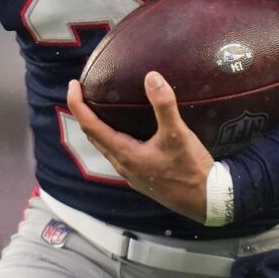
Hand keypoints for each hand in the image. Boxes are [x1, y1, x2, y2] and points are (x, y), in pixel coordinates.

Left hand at [66, 72, 215, 222]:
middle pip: (93, 136)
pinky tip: (126, 130)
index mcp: (124, 153)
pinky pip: (119, 153)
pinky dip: (113, 137)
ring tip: (101, 106)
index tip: (73, 85)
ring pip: (106, 146)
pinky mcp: (141, 177)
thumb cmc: (190, 170)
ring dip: (98, 126)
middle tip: (83, 91)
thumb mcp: (178, 135)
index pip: (90, 126)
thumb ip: (164, 105)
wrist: (205, 200)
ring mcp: (131, 173)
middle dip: (84, 113)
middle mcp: (122, 164)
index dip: (77, 105)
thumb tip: (151, 77)